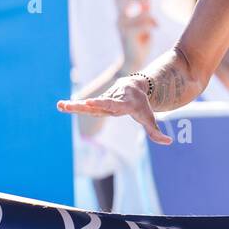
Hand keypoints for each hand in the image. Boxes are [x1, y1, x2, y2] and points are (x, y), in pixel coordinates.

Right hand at [57, 78, 172, 144]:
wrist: (136, 86)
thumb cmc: (143, 106)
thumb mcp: (150, 119)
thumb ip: (156, 132)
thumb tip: (169, 142)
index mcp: (123, 104)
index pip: (113, 104)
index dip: (103, 104)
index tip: (91, 102)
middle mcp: (111, 101)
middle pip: (97, 104)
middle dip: (85, 105)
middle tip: (71, 105)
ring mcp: (103, 100)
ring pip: (89, 104)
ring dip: (73, 106)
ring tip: (59, 105)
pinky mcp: (98, 102)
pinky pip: (85, 105)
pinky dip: (73, 106)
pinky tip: (60, 106)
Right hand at [117, 0, 156, 70]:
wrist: (134, 61)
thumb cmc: (140, 42)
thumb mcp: (144, 23)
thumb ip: (145, 10)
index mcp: (122, 16)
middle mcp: (120, 19)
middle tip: (147, 3)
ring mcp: (123, 25)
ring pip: (144, 13)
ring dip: (152, 20)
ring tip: (154, 27)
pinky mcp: (129, 33)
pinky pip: (146, 23)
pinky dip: (151, 27)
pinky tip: (150, 34)